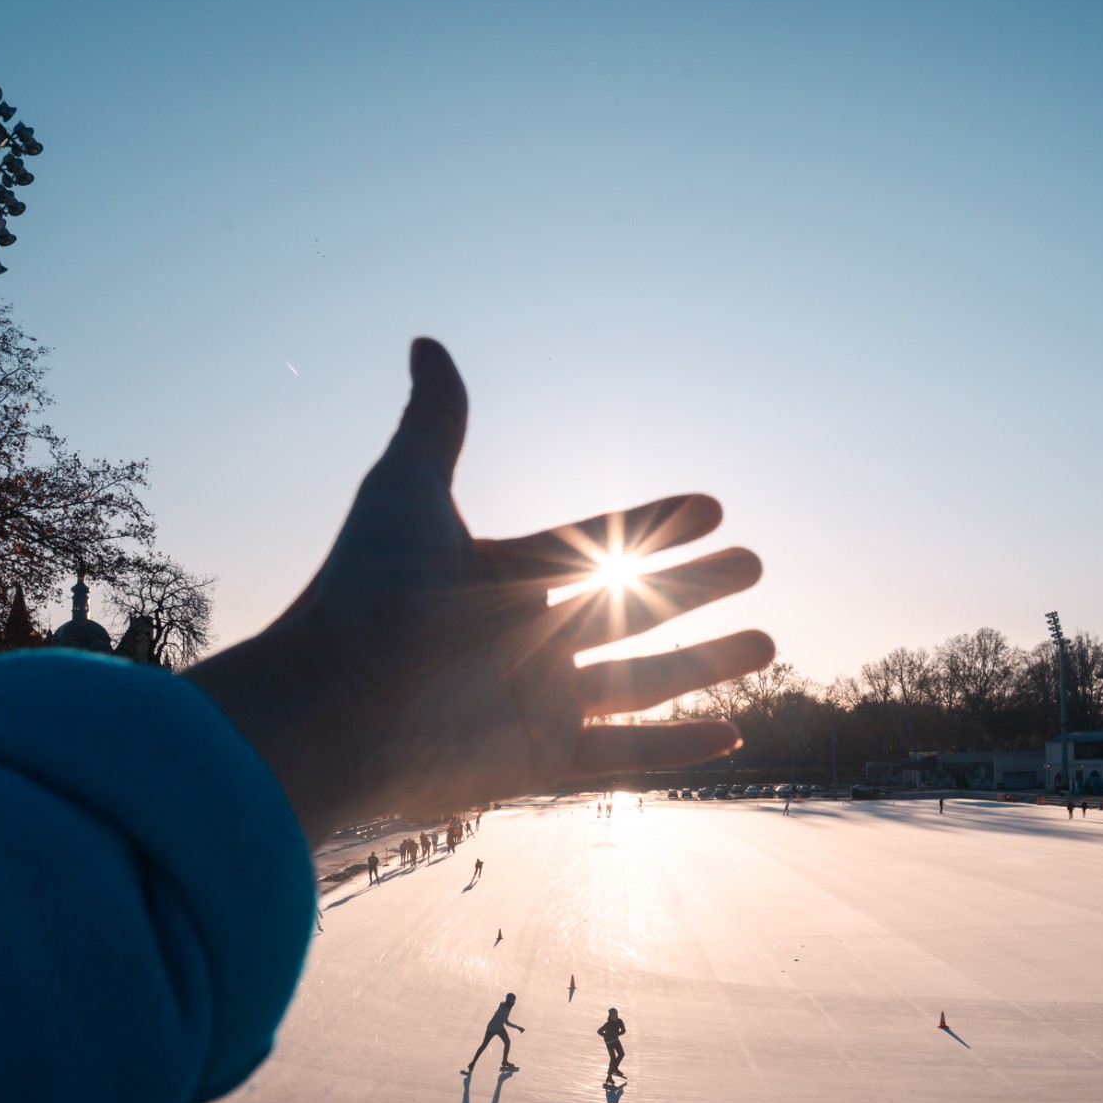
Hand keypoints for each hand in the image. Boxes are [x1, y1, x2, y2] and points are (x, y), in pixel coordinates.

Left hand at [188, 340, 772, 840]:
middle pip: (633, 610)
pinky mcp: (542, 761)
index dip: (657, 523)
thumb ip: (435, 423)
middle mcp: (527, 641)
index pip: (596, 542)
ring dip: (710, 664)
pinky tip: (736, 734)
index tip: (714, 504)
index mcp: (503, 579)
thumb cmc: (366, 599)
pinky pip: (628, 755)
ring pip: (645, 682)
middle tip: (756, 564)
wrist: (332, 709)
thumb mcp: (406, 491)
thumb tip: (428, 341)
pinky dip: (682, 748)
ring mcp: (539, 704)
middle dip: (698, 589)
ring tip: (770, 641)